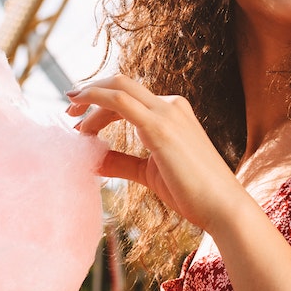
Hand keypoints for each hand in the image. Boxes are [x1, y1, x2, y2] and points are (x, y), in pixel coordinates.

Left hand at [67, 74, 249, 230]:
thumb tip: (92, 160)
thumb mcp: (149, 172)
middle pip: (121, 84)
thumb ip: (121, 162)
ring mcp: (167, 113)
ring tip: (71, 117)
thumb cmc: (192, 193)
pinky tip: (83, 125)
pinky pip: (120, 104)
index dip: (101, 101)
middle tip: (68, 107)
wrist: (222, 206)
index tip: (80, 116)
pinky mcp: (160, 127)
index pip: (130, 96)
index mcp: (173, 112)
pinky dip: (96, 106)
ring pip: (118, 89)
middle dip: (91, 91)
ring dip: (90, 98)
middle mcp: (170, 105)